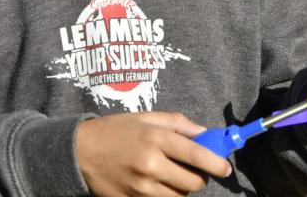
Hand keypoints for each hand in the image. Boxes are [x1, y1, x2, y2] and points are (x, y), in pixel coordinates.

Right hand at [76, 112, 231, 195]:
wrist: (81, 151)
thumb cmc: (116, 129)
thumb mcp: (147, 118)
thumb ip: (178, 124)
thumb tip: (206, 133)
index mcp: (155, 139)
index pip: (195, 154)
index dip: (216, 163)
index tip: (225, 167)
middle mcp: (150, 165)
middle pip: (192, 182)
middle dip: (200, 177)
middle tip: (195, 168)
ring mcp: (141, 188)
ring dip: (183, 189)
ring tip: (174, 174)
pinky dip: (167, 196)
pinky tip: (160, 184)